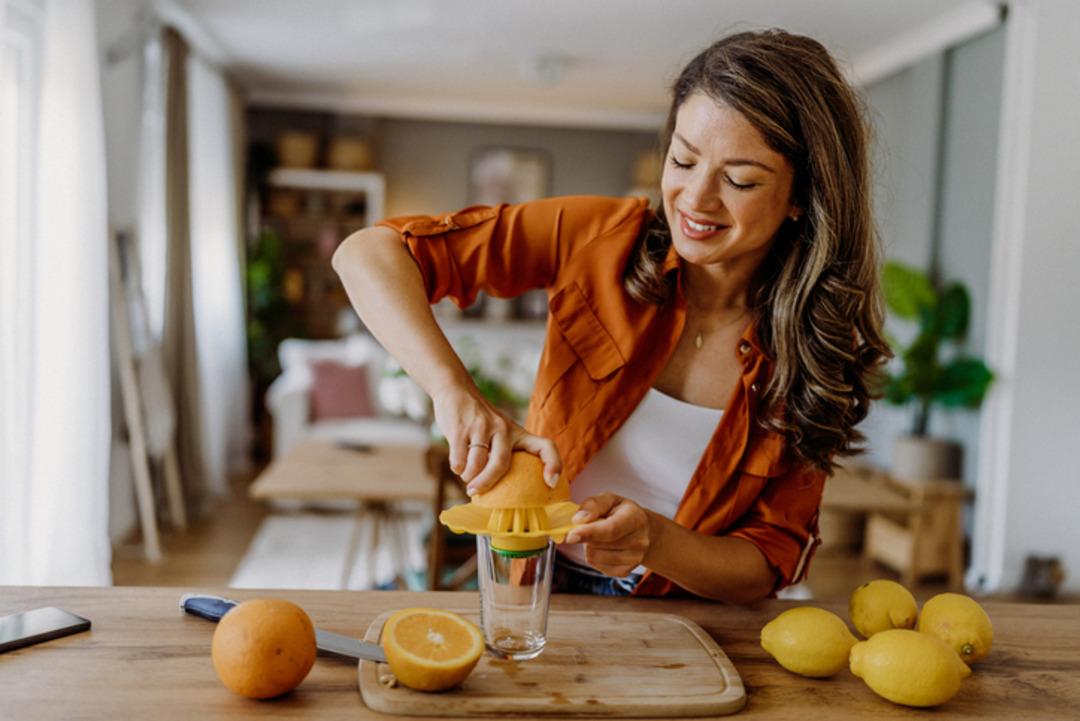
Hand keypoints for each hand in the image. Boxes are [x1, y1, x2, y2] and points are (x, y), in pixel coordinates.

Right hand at [431, 383, 560, 494]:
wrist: (455, 389)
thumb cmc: (479, 421)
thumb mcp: (500, 431)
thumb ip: (504, 452)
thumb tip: (504, 492)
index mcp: (518, 432)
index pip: (545, 446)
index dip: (553, 464)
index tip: (550, 483)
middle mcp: (503, 428)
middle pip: (501, 464)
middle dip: (487, 483)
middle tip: (475, 493)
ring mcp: (482, 427)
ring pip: (476, 465)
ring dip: (469, 477)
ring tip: (467, 477)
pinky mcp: (460, 428)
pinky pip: (459, 460)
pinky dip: (457, 468)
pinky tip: (458, 464)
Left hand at [563, 494, 656, 576]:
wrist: (642, 530)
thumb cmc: (621, 512)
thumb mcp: (609, 499)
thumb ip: (593, 504)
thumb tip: (577, 520)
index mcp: (635, 519)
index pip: (610, 530)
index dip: (589, 533)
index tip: (570, 535)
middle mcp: (639, 541)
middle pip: (598, 544)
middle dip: (586, 534)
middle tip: (593, 525)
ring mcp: (634, 559)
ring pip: (594, 556)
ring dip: (589, 545)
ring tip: (601, 536)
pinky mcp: (625, 571)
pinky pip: (596, 565)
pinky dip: (594, 556)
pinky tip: (604, 547)